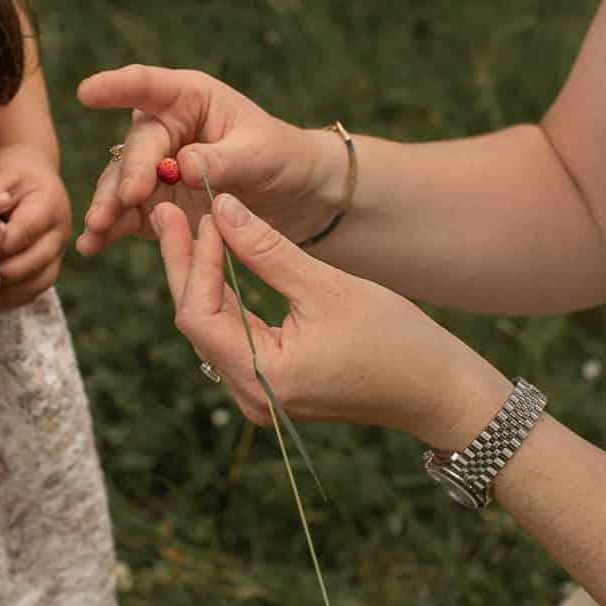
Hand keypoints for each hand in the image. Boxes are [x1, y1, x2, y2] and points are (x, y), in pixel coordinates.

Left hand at [0, 142, 71, 307]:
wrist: (35, 172)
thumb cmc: (12, 173)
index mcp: (49, 205)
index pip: (23, 234)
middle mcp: (60, 231)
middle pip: (32, 263)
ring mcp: (59, 251)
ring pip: (37, 282)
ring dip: (7, 288)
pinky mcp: (52, 264)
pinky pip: (36, 290)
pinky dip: (13, 296)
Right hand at [75, 64, 323, 255]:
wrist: (293, 195)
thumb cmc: (280, 157)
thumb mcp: (260, 153)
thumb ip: (222, 159)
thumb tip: (182, 166)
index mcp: (190, 99)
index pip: (150, 87)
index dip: (117, 87)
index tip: (87, 92)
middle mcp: (165, 129)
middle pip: (137, 147)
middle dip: (129, 173)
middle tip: (129, 198)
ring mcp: (155, 169)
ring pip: (121, 183)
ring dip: (107, 205)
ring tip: (97, 228)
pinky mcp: (154, 204)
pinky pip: (127, 215)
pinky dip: (109, 231)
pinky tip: (91, 246)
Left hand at [153, 192, 507, 445]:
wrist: (438, 390)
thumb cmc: (395, 340)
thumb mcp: (326, 285)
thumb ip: (266, 249)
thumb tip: (220, 208)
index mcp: (264, 377)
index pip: (199, 314)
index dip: (194, 260)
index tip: (201, 213)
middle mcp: (252, 396)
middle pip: (196, 323)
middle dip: (184, 264)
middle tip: (167, 211)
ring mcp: (261, 397)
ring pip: (211, 330)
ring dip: (201, 279)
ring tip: (187, 227)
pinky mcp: (274, 389)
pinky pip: (233, 339)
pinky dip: (224, 300)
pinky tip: (218, 261)